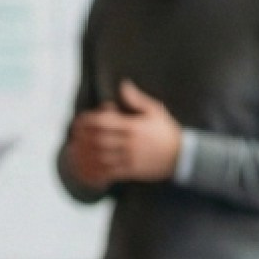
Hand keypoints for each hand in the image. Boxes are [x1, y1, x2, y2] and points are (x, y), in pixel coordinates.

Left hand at [66, 80, 183, 185]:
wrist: (183, 156)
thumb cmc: (167, 132)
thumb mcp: (155, 111)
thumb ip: (137, 99)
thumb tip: (123, 84)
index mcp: (133, 126)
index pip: (104, 121)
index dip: (88, 121)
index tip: (80, 121)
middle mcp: (130, 142)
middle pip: (99, 139)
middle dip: (84, 138)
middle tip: (74, 137)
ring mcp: (131, 158)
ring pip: (102, 157)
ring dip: (87, 156)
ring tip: (76, 154)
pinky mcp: (133, 172)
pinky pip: (110, 173)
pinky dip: (97, 173)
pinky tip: (89, 171)